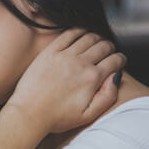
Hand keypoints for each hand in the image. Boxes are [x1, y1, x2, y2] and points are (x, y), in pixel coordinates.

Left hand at [7, 29, 126, 133]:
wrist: (29, 113)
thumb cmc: (55, 117)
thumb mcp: (88, 115)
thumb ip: (108, 96)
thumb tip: (115, 78)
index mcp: (91, 78)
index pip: (115, 60)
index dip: (120, 60)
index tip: (117, 62)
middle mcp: (79, 64)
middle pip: (103, 46)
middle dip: (110, 48)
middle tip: (107, 52)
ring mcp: (63, 56)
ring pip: (88, 37)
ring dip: (96, 38)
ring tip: (95, 44)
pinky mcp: (49, 52)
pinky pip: (68, 34)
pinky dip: (78, 31)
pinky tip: (79, 35)